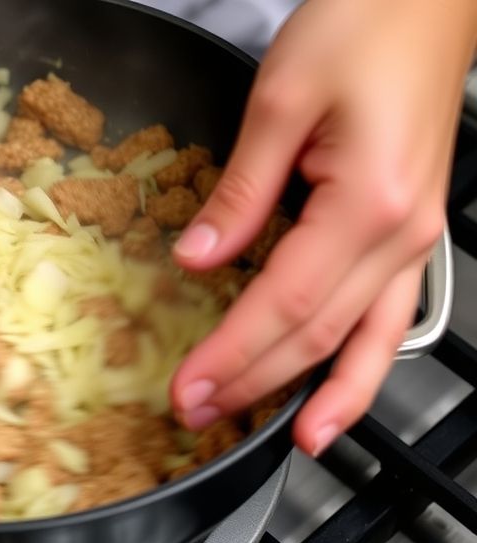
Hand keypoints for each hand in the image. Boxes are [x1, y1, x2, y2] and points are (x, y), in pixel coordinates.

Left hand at [169, 0, 476, 455]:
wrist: (422, 0)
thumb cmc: (360, 29)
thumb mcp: (279, 103)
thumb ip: (238, 194)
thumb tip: (196, 262)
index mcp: (364, 204)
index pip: (281, 303)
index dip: (230, 354)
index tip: (184, 387)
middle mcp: (399, 234)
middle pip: (317, 333)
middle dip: (254, 381)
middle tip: (197, 412)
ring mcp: (413, 239)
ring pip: (362, 340)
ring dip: (313, 392)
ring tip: (274, 436)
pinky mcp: (408, 232)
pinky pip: (386, 318)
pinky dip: (362, 365)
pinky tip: (336, 397)